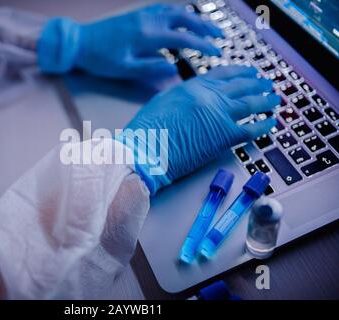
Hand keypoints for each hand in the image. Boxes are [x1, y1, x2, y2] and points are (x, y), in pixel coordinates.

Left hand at [38, 3, 222, 77]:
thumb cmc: (99, 60)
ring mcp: (142, 14)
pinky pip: (163, 8)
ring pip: (175, 11)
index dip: (202, 45)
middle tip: (221, 37)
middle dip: (205, 27)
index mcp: (146, 35)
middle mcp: (148, 20)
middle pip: (184, 18)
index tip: (217, 53)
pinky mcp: (137, 13)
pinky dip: (178, 12)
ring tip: (209, 27)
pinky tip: (183, 18)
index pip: (182, 38)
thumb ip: (150, 68)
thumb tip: (173, 67)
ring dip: (194, 18)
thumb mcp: (124, 69)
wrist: (78, 42)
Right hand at [118, 66, 279, 194]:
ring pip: (251, 103)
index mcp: (192, 86)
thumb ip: (180, 95)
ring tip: (275, 99)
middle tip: (266, 83)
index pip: (223, 74)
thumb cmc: (147, 131)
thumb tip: (191, 94)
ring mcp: (218, 114)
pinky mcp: (224, 136)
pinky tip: (271, 123)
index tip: (248, 72)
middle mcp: (208, 96)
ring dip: (266, 100)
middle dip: (257, 83)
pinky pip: (252, 129)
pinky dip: (264, 125)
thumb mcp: (161, 101)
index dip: (240, 72)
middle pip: (241, 86)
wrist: (145, 151)